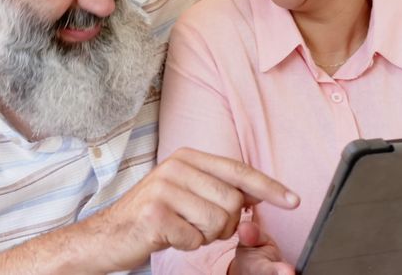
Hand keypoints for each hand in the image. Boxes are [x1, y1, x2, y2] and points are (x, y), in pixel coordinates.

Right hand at [86, 148, 299, 271]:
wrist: (107, 235)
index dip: (269, 187)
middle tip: (200, 227)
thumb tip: (256, 196)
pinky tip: (169, 237)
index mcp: (188, 157)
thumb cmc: (153, 215)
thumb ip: (218, 189)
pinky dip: (187, 245)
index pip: (239, 171)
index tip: (294, 201)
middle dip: (225, 224)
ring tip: (183, 230)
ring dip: (206, 236)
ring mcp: (164, 189)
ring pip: (217, 222)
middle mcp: (176, 167)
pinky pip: (195, 239)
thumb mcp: (185, 192)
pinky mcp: (156, 215)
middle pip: (232, 201)